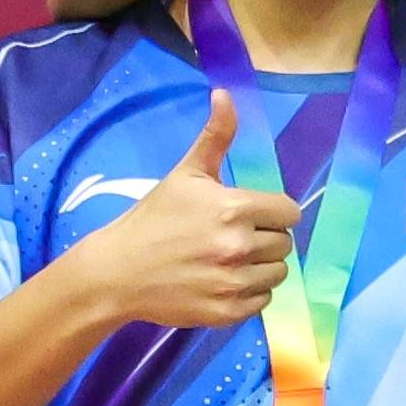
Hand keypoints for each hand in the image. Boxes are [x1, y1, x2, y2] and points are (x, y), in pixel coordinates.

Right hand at [69, 92, 299, 328]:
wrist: (116, 272)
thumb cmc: (153, 219)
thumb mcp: (185, 174)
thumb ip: (215, 136)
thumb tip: (225, 93)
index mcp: (234, 209)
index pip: (289, 212)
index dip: (273, 213)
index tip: (249, 215)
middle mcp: (239, 246)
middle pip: (285, 243)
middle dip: (264, 238)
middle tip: (230, 238)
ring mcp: (234, 282)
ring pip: (277, 273)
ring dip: (260, 267)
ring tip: (226, 260)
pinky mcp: (228, 312)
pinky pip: (263, 301)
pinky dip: (248, 293)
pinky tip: (221, 281)